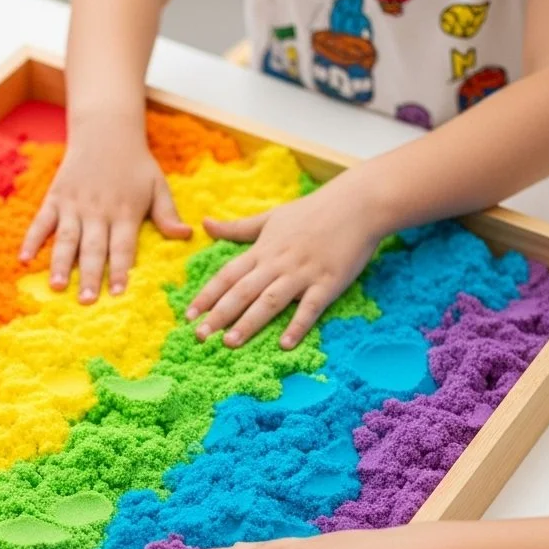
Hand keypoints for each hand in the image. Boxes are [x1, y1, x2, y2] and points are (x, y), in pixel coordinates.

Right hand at [20, 117, 190, 302]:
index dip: (121, 269)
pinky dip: (32, 239)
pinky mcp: (55, 198)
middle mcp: (98, 211)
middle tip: (87, 301)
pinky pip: (41, 222)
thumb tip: (186, 235)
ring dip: (61, 263)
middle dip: (91, 275)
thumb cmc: (135, 164)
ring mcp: (74, 205)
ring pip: (67, 239)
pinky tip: (24, 259)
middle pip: (94, 248)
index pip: (123, 246)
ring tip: (57, 286)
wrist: (105, 130)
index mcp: (125, 211)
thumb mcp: (157, 184)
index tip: (118, 293)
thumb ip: (167, 213)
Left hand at [188, 177, 381, 348]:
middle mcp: (278, 263)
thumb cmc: (313, 211)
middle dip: (220, 314)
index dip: (207, 295)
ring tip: (230, 342)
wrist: (359, 204)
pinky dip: (297, 325)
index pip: (227, 275)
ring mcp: (303, 273)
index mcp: (263, 250)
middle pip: (243, 291)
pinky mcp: (328, 282)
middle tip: (200, 337)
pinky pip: (310, 307)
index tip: (189, 315)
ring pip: (270, 300)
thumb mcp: (271, 217)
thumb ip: (237, 228)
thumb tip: (205, 224)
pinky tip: (284, 344)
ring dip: (249, 322)